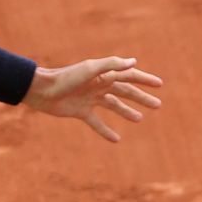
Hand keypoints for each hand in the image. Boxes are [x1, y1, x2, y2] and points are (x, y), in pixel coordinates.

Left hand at [22, 57, 163, 142]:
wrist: (43, 91)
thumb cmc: (66, 77)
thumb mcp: (90, 68)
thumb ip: (111, 65)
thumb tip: (133, 62)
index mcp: (103, 74)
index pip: (129, 76)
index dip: (144, 80)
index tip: (159, 85)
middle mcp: (99, 85)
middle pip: (125, 92)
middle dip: (141, 98)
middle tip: (157, 105)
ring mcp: (90, 99)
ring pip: (113, 106)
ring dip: (127, 112)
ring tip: (139, 119)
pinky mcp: (81, 112)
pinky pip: (97, 123)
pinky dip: (106, 131)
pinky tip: (116, 139)